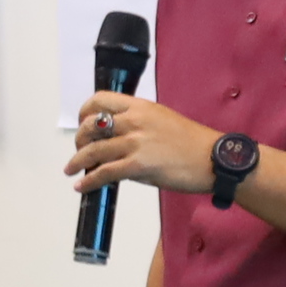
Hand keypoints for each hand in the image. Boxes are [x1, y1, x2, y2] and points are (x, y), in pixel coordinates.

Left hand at [67, 93, 220, 199]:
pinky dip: (89, 181)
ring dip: (77, 162)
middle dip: (79, 140)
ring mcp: (136, 142)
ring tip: (71, 170)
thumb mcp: (162, 121)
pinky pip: (104, 172)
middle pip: (91, 125)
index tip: (83, 124)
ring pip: (93, 150)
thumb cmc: (193, 143)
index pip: (100, 100)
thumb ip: (138, 126)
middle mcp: (134, 120)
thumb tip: (118, 143)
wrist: (214, 158)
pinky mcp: (139, 165)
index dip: (84, 112)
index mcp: (140, 106)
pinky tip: (83, 186)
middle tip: (79, 151)